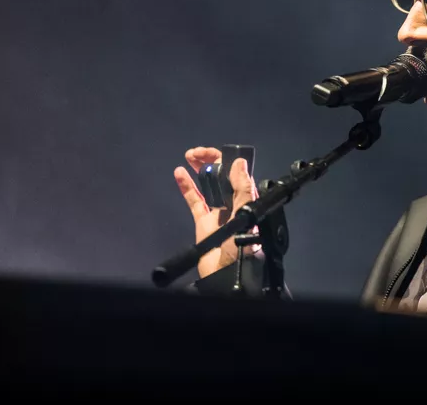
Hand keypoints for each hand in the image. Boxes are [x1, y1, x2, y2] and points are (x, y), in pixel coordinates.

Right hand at [174, 146, 259, 278]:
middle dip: (210, 160)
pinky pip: (195, 200)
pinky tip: (180, 173)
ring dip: (199, 169)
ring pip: (208, 184)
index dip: (225, 159)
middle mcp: (233, 202)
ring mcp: (217, 211)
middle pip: (221, 175)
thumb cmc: (240, 247)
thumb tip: (239, 162)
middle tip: (196, 153)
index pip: (237, 172)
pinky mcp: (203, 221)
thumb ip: (243, 189)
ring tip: (189, 156)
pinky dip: (187, 186)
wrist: (226, 274)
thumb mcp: (246, 215)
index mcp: (246, 199)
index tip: (212, 154)